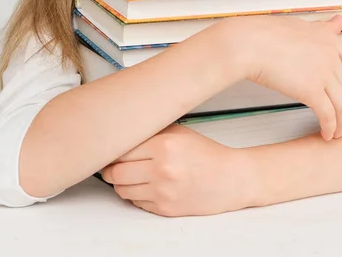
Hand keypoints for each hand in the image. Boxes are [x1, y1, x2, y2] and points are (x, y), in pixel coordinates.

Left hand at [100, 124, 251, 216]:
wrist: (230, 179)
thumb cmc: (206, 154)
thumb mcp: (179, 132)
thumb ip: (151, 133)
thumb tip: (122, 135)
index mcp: (164, 145)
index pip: (121, 150)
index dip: (113, 151)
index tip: (111, 149)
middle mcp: (162, 169)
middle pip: (115, 173)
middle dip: (111, 169)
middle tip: (114, 165)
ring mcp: (163, 192)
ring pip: (122, 190)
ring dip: (121, 183)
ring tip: (132, 175)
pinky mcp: (165, 209)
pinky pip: (136, 203)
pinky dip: (136, 195)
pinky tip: (147, 186)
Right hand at [224, 13, 341, 141]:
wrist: (251, 44)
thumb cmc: (266, 33)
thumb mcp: (301, 25)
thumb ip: (322, 27)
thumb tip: (338, 21)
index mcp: (329, 39)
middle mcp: (330, 56)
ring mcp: (323, 73)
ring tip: (338, 132)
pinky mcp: (311, 91)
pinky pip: (327, 114)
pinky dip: (330, 127)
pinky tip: (327, 134)